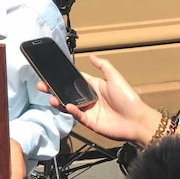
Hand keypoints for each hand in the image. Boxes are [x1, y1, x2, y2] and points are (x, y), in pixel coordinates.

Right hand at [37, 54, 157, 146]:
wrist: (137, 121)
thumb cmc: (129, 99)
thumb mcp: (115, 78)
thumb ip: (103, 66)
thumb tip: (91, 56)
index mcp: (94, 87)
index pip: (75, 80)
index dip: (63, 77)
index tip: (50, 74)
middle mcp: (89, 98)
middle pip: (67, 93)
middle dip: (54, 89)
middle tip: (42, 86)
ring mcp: (88, 111)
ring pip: (69, 105)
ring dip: (59, 101)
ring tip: (51, 97)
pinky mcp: (89, 122)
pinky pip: (77, 116)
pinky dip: (71, 111)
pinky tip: (66, 106)